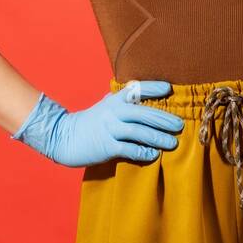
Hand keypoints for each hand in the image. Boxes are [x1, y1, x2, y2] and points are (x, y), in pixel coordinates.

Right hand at [9, 81, 185, 166]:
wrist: (63, 137)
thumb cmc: (90, 122)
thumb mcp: (105, 106)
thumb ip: (122, 101)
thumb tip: (142, 95)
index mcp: (114, 100)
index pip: (137, 89)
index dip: (153, 88)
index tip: (169, 88)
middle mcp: (113, 111)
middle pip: (143, 113)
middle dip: (164, 119)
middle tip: (180, 125)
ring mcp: (109, 129)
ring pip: (139, 131)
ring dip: (158, 137)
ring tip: (173, 143)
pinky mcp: (106, 146)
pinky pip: (128, 149)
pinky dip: (142, 152)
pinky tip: (153, 155)